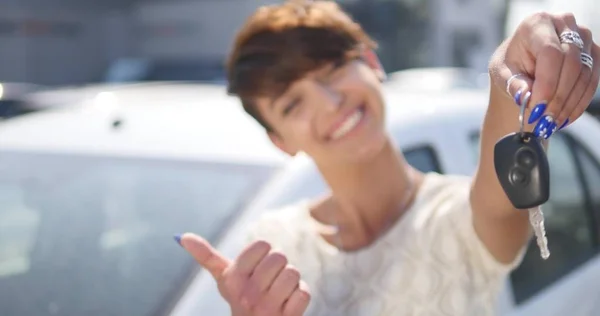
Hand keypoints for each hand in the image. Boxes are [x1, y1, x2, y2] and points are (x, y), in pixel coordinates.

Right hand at [178, 233, 310, 315]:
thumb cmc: (242, 299)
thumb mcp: (224, 279)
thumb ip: (206, 257)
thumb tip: (181, 236)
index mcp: (232, 279)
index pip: (262, 245)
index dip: (265, 253)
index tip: (257, 268)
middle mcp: (247, 295)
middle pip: (279, 257)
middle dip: (279, 267)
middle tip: (270, 283)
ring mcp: (266, 309)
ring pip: (293, 273)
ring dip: (292, 282)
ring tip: (279, 293)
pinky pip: (304, 293)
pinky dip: (300, 296)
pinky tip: (289, 305)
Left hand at [490, 12, 599, 137]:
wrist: (524, 64)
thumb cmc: (511, 66)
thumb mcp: (503, 74)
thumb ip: (513, 84)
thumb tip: (524, 97)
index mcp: (537, 24)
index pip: (550, 53)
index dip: (547, 83)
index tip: (537, 109)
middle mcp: (564, 25)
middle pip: (571, 64)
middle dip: (558, 98)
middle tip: (545, 122)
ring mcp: (583, 38)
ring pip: (585, 74)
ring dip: (569, 104)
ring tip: (552, 124)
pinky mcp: (593, 53)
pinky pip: (593, 80)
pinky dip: (578, 103)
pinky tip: (564, 118)